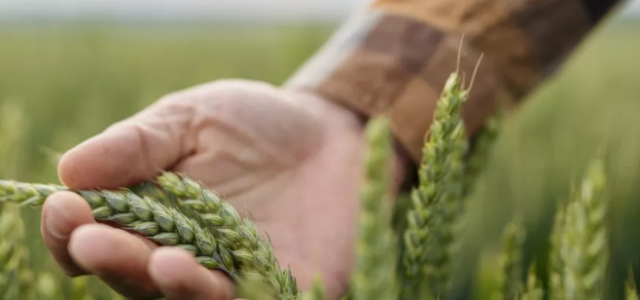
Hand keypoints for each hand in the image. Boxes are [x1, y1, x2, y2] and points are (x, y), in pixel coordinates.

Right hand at [41, 79, 405, 299]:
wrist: (334, 134)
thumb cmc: (256, 124)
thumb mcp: (193, 117)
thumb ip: (138, 143)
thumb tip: (70, 168)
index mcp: (151, 213)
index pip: (97, 233)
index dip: (73, 228)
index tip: (65, 206)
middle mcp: (184, 254)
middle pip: (135, 273)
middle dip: (113, 259)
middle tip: (92, 241)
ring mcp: (232, 276)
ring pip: (190, 296)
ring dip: (172, 284)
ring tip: (162, 261)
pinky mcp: (281, 289)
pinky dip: (232, 296)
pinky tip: (217, 276)